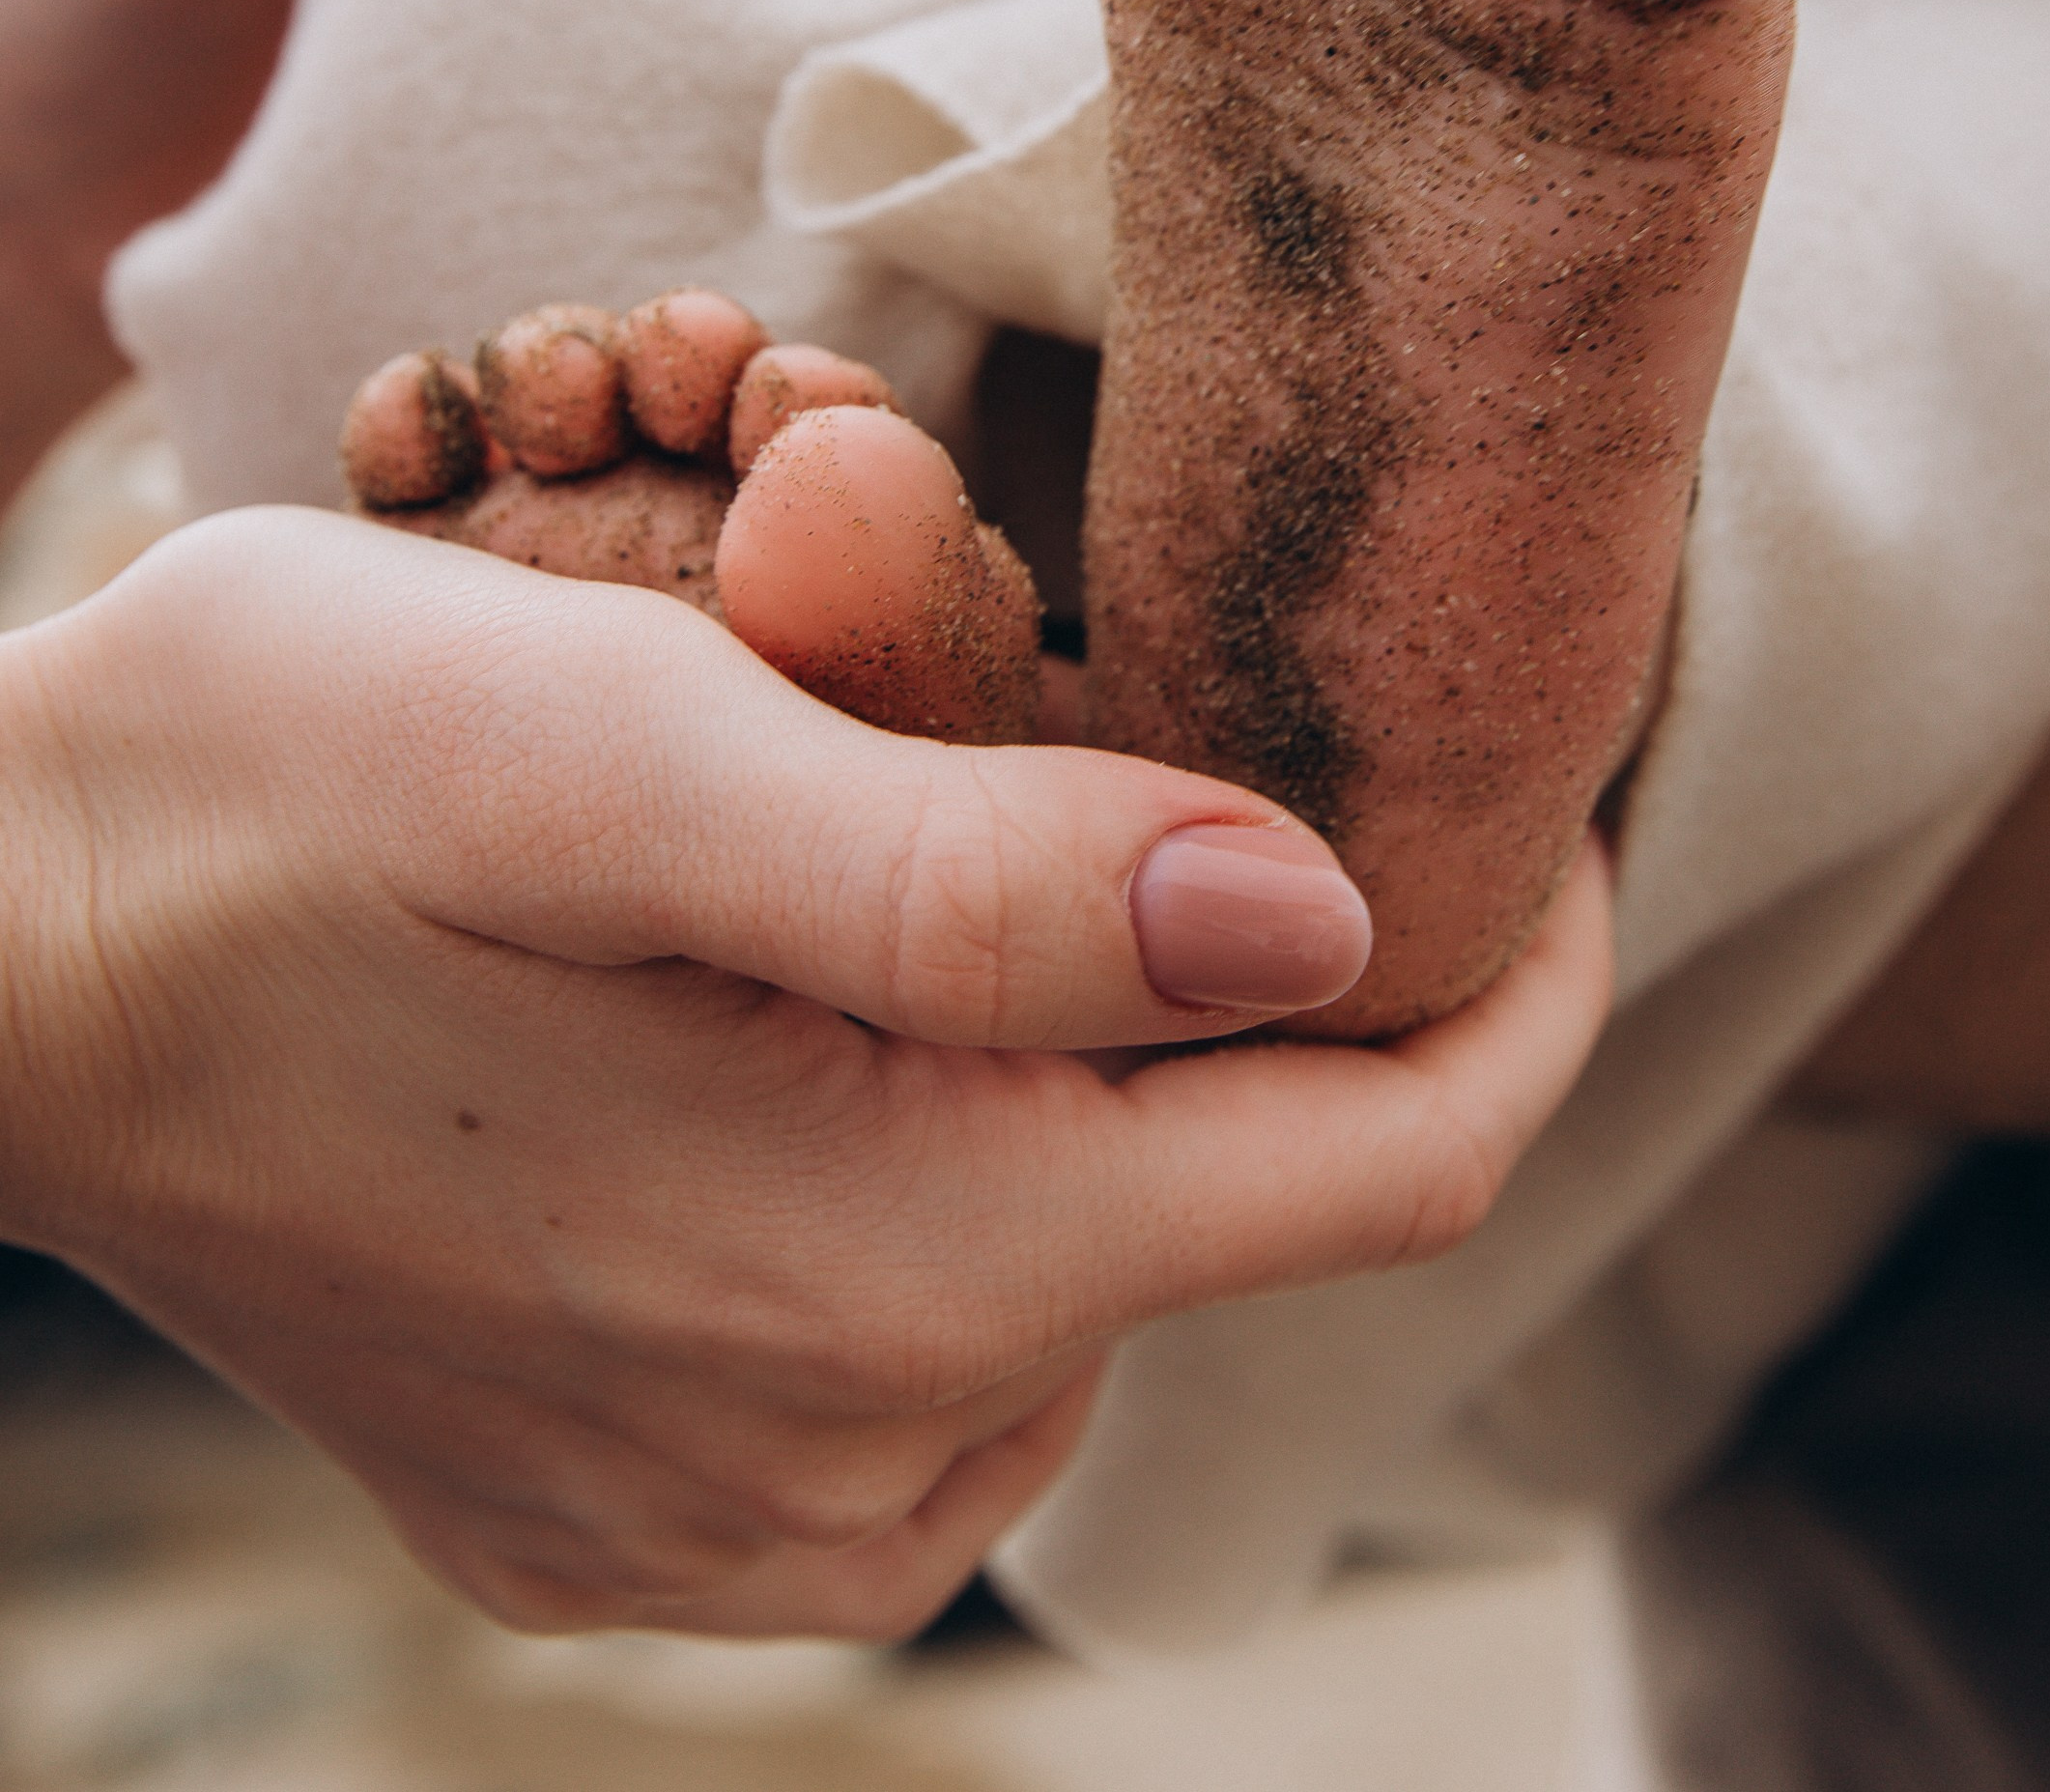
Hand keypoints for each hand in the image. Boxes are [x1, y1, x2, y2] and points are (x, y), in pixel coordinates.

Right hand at [0, 512, 1612, 1637]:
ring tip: (948, 882)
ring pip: (1090, 1285)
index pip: (1395, 1158)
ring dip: (1088, 1088)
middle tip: (1146, 760)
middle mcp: (845, 1461)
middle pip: (1234, 1213)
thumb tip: (1313, 916)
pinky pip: (932, 1373)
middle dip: (1254, 993)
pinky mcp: (634, 1526)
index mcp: (896, 1264)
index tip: (1542, 818)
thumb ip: (979, 866)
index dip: (1521, 979)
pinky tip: (830, 1047)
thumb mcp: (619, 744)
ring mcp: (731, 1529)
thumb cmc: (284, 787)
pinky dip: (958, 1197)